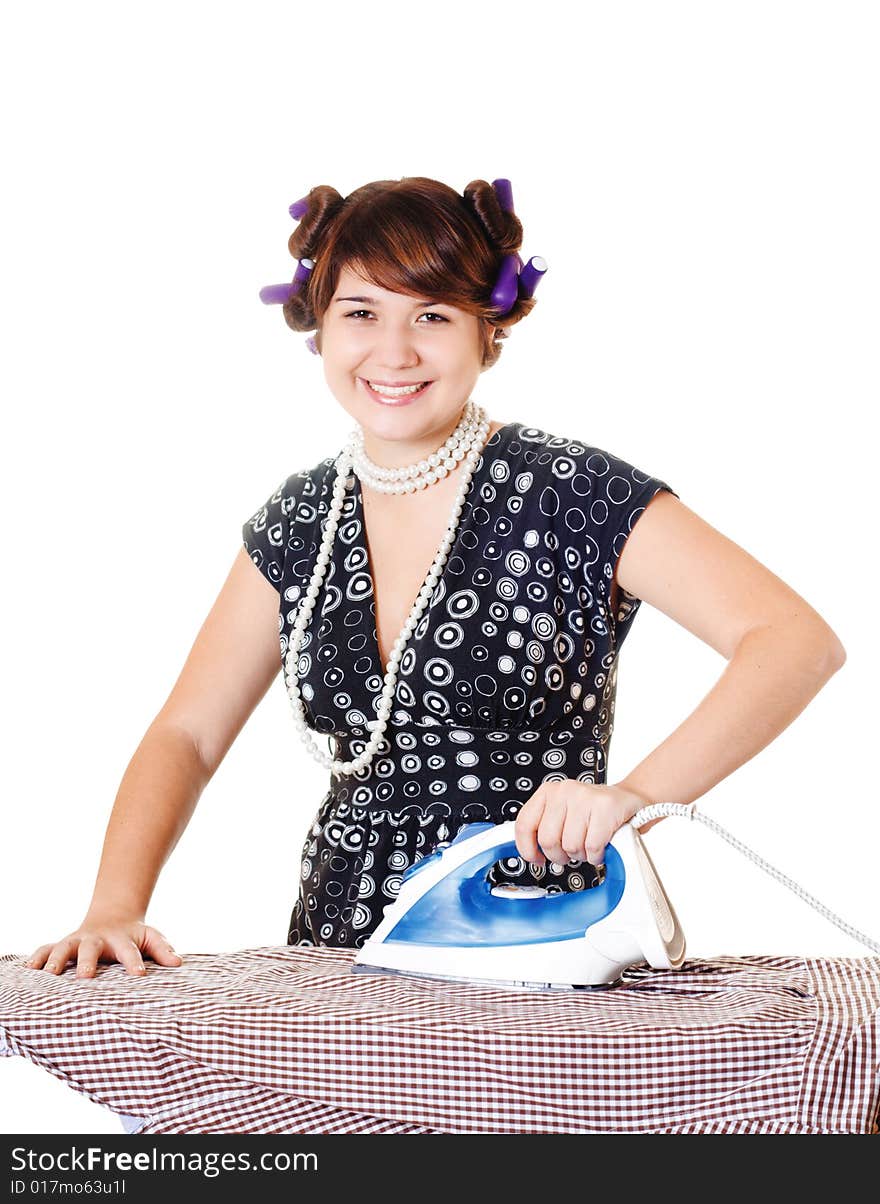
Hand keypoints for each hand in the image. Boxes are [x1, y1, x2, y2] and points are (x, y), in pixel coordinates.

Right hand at [24, 912, 182, 978]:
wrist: (112, 915)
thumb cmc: (133, 935)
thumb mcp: (150, 937)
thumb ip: (162, 950)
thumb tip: (178, 963)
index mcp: (120, 940)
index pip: (129, 952)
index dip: (134, 963)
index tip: (139, 975)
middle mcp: (96, 940)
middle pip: (91, 949)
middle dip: (87, 962)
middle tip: (86, 977)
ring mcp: (77, 941)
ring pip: (63, 948)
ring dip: (56, 960)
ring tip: (50, 974)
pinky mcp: (62, 944)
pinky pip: (45, 949)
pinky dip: (36, 957)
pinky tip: (28, 969)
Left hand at [514, 780, 648, 866]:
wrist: (629, 800)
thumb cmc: (595, 811)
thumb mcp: (564, 814)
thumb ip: (545, 828)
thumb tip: (530, 853)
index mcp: (548, 792)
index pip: (524, 824)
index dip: (528, 848)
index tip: (536, 859)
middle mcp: (564, 791)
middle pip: (548, 840)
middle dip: (560, 855)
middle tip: (570, 853)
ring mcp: (585, 797)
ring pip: (571, 846)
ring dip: (582, 855)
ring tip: (589, 845)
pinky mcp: (605, 808)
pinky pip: (592, 846)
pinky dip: (597, 855)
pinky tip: (601, 847)